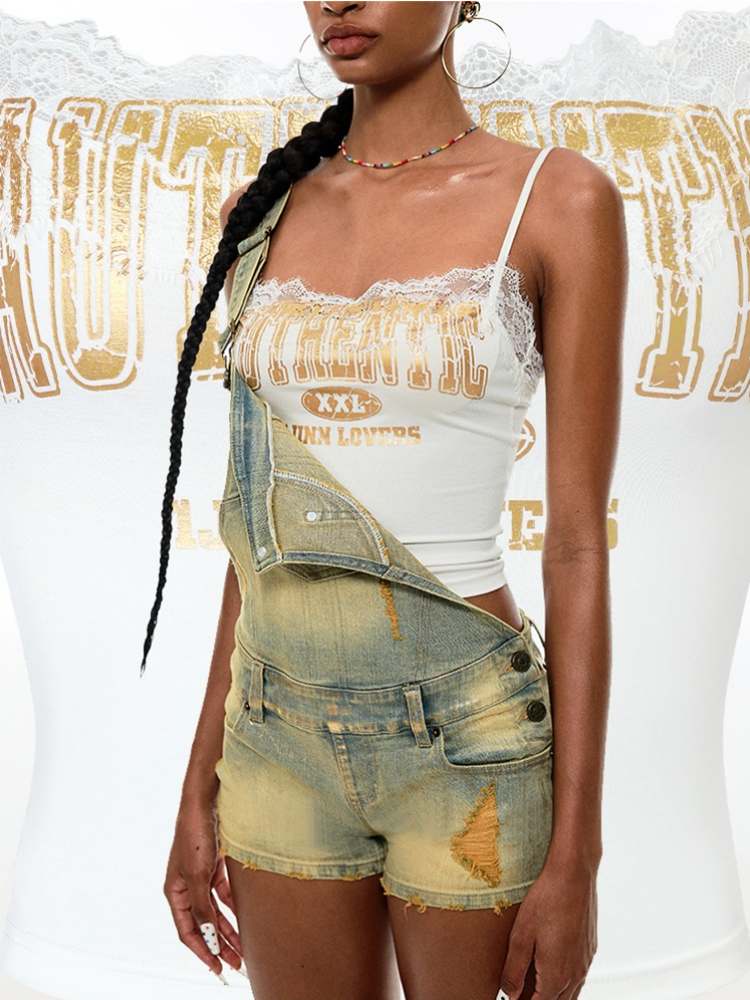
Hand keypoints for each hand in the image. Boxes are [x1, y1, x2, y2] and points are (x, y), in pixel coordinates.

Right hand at [163, 797, 243, 979]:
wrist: (204, 802)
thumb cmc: (195, 835)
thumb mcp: (199, 875)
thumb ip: (203, 906)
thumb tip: (207, 935)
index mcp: (175, 892)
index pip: (188, 931)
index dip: (202, 951)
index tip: (218, 968)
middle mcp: (186, 887)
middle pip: (203, 924)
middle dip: (219, 944)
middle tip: (237, 963)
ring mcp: (200, 876)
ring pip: (215, 911)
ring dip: (228, 928)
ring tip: (243, 946)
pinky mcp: (213, 865)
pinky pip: (223, 893)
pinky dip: (232, 906)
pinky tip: (244, 917)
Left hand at [499, 858, 597, 998]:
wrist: (574, 874)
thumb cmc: (547, 899)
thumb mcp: (521, 934)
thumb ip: (514, 969)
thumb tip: (510, 993)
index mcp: (557, 974)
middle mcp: (576, 973)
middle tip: (520, 993)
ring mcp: (585, 961)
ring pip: (571, 993)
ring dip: (553, 995)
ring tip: (534, 986)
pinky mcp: (589, 948)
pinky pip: (578, 977)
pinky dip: (565, 982)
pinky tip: (552, 969)